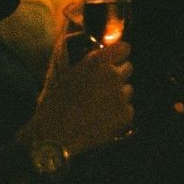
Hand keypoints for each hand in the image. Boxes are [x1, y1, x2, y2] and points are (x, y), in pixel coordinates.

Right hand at [19, 41, 132, 157]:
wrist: (56, 134)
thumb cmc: (55, 104)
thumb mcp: (66, 74)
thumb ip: (87, 63)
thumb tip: (99, 57)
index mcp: (97, 62)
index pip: (124, 48)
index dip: (119, 55)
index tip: (115, 60)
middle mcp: (112, 75)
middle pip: (128, 68)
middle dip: (117, 75)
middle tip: (102, 87)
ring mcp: (121, 96)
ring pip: (128, 90)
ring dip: (118, 95)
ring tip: (99, 106)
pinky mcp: (125, 115)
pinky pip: (128, 109)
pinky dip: (119, 114)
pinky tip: (102, 119)